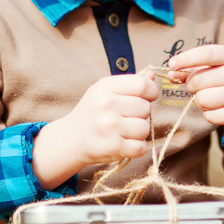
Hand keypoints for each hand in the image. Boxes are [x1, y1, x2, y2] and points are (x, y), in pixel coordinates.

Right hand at [32, 69, 158, 188]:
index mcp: (106, 86)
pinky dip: (136, 147)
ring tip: (125, 130)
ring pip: (144, 128)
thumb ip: (131, 83)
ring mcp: (109, 127)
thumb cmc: (93, 111)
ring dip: (139, 132)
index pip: (143, 86)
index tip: (147, 97)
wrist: (70, 138)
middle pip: (146, 108)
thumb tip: (152, 76)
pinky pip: (141, 147)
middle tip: (126, 117)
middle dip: (141, 114)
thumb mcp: (106, 91)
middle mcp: (107, 105)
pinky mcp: (113, 147)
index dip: (151, 92)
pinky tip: (125, 143)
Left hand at [165, 45, 223, 135]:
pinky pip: (210, 116)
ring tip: (213, 98)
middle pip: (197, 81)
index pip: (206, 54)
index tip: (171, 64)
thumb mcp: (216, 68)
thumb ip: (193, 69)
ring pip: (202, 99)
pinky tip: (220, 109)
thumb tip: (171, 73)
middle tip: (202, 87)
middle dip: (192, 86)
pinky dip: (209, 114)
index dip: (186, 59)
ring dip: (201, 101)